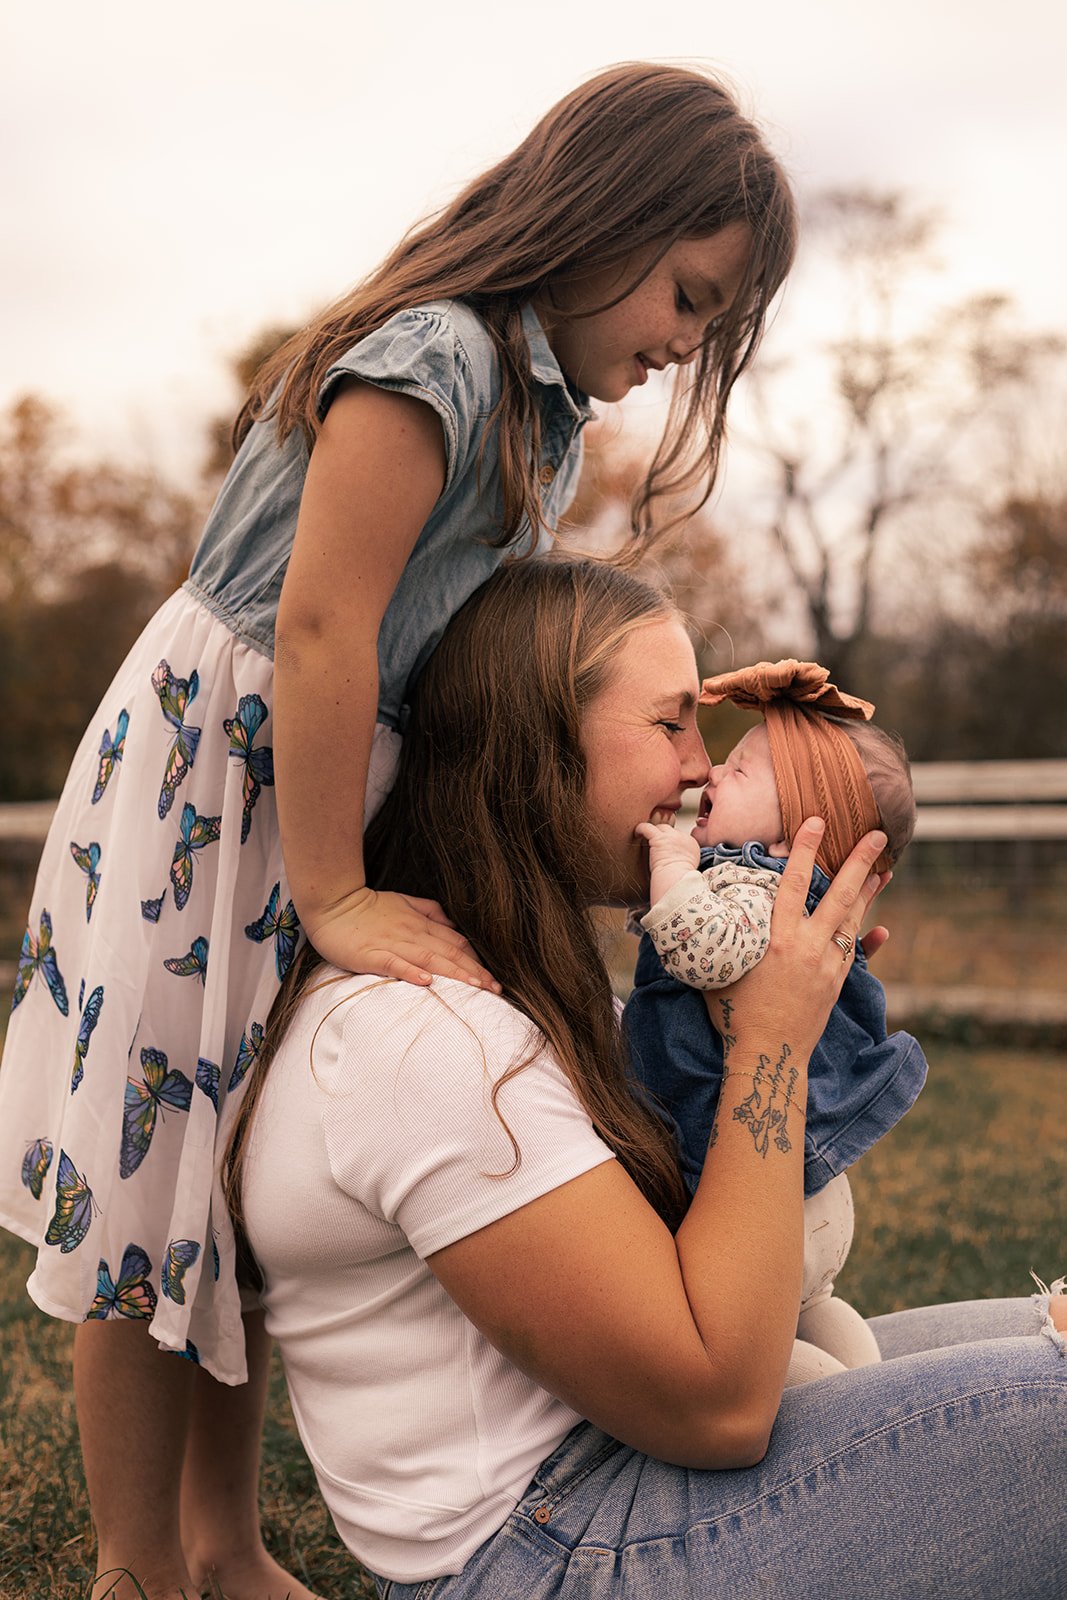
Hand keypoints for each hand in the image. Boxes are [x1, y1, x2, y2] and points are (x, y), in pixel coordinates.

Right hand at [304, 885, 499, 990]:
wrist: (333, 902)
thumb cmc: (367, 905)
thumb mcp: (404, 901)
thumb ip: (430, 912)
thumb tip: (453, 925)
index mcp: (421, 924)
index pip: (456, 943)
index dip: (477, 960)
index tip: (493, 978)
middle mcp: (412, 933)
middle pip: (450, 953)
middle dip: (475, 972)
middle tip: (496, 990)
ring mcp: (392, 944)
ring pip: (430, 959)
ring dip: (455, 974)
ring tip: (476, 988)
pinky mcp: (372, 954)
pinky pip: (395, 963)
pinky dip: (412, 972)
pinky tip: (427, 983)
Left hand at [635, 819, 700, 904]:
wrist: (676, 881)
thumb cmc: (679, 880)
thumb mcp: (688, 868)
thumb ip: (684, 860)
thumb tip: (676, 862)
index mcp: (691, 844)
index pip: (679, 836)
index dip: (670, 841)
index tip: (663, 847)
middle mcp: (683, 838)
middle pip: (670, 830)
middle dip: (662, 835)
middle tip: (654, 841)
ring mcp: (671, 836)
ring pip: (660, 827)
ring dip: (653, 831)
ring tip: (644, 835)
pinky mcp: (659, 838)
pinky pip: (648, 827)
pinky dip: (641, 828)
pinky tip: (637, 833)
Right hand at [706, 819, 887, 1057]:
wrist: (767, 1056)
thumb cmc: (733, 1013)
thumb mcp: (719, 968)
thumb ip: (723, 937)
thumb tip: (704, 908)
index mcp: (776, 939)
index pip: (793, 884)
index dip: (806, 851)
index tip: (817, 823)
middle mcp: (807, 947)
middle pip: (839, 895)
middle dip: (860, 863)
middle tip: (877, 836)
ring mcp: (826, 966)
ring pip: (852, 920)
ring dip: (868, 893)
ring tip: (884, 870)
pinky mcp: (835, 984)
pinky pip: (855, 953)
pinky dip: (867, 937)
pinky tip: (880, 927)